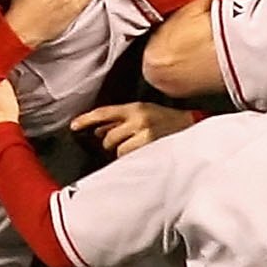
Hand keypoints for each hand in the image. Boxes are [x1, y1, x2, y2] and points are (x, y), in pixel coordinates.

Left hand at [74, 101, 195, 156]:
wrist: (193, 127)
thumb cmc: (166, 121)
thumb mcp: (144, 112)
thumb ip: (120, 120)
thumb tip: (97, 130)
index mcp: (135, 108)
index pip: (104, 112)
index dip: (86, 119)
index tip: (73, 126)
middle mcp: (138, 119)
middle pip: (107, 136)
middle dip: (109, 142)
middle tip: (122, 142)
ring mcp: (145, 134)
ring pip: (117, 149)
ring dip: (121, 152)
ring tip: (137, 147)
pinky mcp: (151, 148)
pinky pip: (129, 158)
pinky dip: (131, 159)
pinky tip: (142, 154)